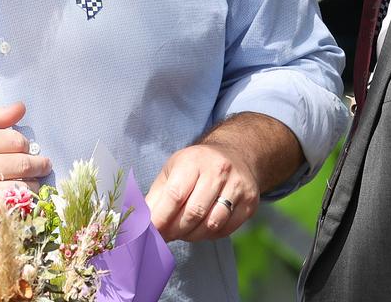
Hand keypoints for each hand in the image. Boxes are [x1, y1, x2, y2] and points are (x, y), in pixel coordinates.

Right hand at [0, 102, 52, 240]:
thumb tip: (21, 107)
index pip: (13, 140)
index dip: (25, 144)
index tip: (26, 149)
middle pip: (22, 163)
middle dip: (38, 164)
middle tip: (43, 165)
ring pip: (21, 188)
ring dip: (32, 186)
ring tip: (31, 183)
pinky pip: (11, 210)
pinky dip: (20, 205)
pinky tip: (19, 200)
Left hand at [146, 142, 260, 241]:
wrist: (236, 154)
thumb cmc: (196, 165)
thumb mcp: (172, 170)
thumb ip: (156, 196)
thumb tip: (140, 223)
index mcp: (193, 161)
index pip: (175, 195)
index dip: (161, 218)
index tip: (150, 231)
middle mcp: (218, 171)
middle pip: (193, 212)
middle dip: (175, 230)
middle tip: (165, 236)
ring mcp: (237, 187)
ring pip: (211, 224)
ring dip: (191, 235)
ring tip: (182, 232)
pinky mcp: (250, 203)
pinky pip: (225, 229)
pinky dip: (209, 235)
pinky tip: (200, 229)